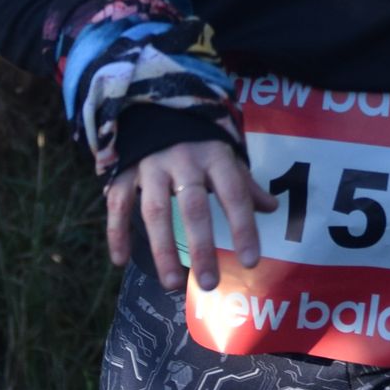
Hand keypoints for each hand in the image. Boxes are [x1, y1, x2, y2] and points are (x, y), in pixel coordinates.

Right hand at [104, 139, 276, 291]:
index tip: (250, 262)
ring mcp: (151, 166)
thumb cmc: (198, 141)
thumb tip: (272, 207)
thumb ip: (243, 184)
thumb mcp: (224, 156)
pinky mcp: (124, 172)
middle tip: (209, 283)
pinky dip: (117, 232)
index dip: (243, 228)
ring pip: (155, 210)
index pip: (234, 194)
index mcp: (214, 156)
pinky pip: (118, 205)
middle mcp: (183, 161)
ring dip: (162, 249)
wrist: (155, 105)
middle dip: (201, 247)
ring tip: (172, 284)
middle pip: (193, 207)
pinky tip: (120, 261)